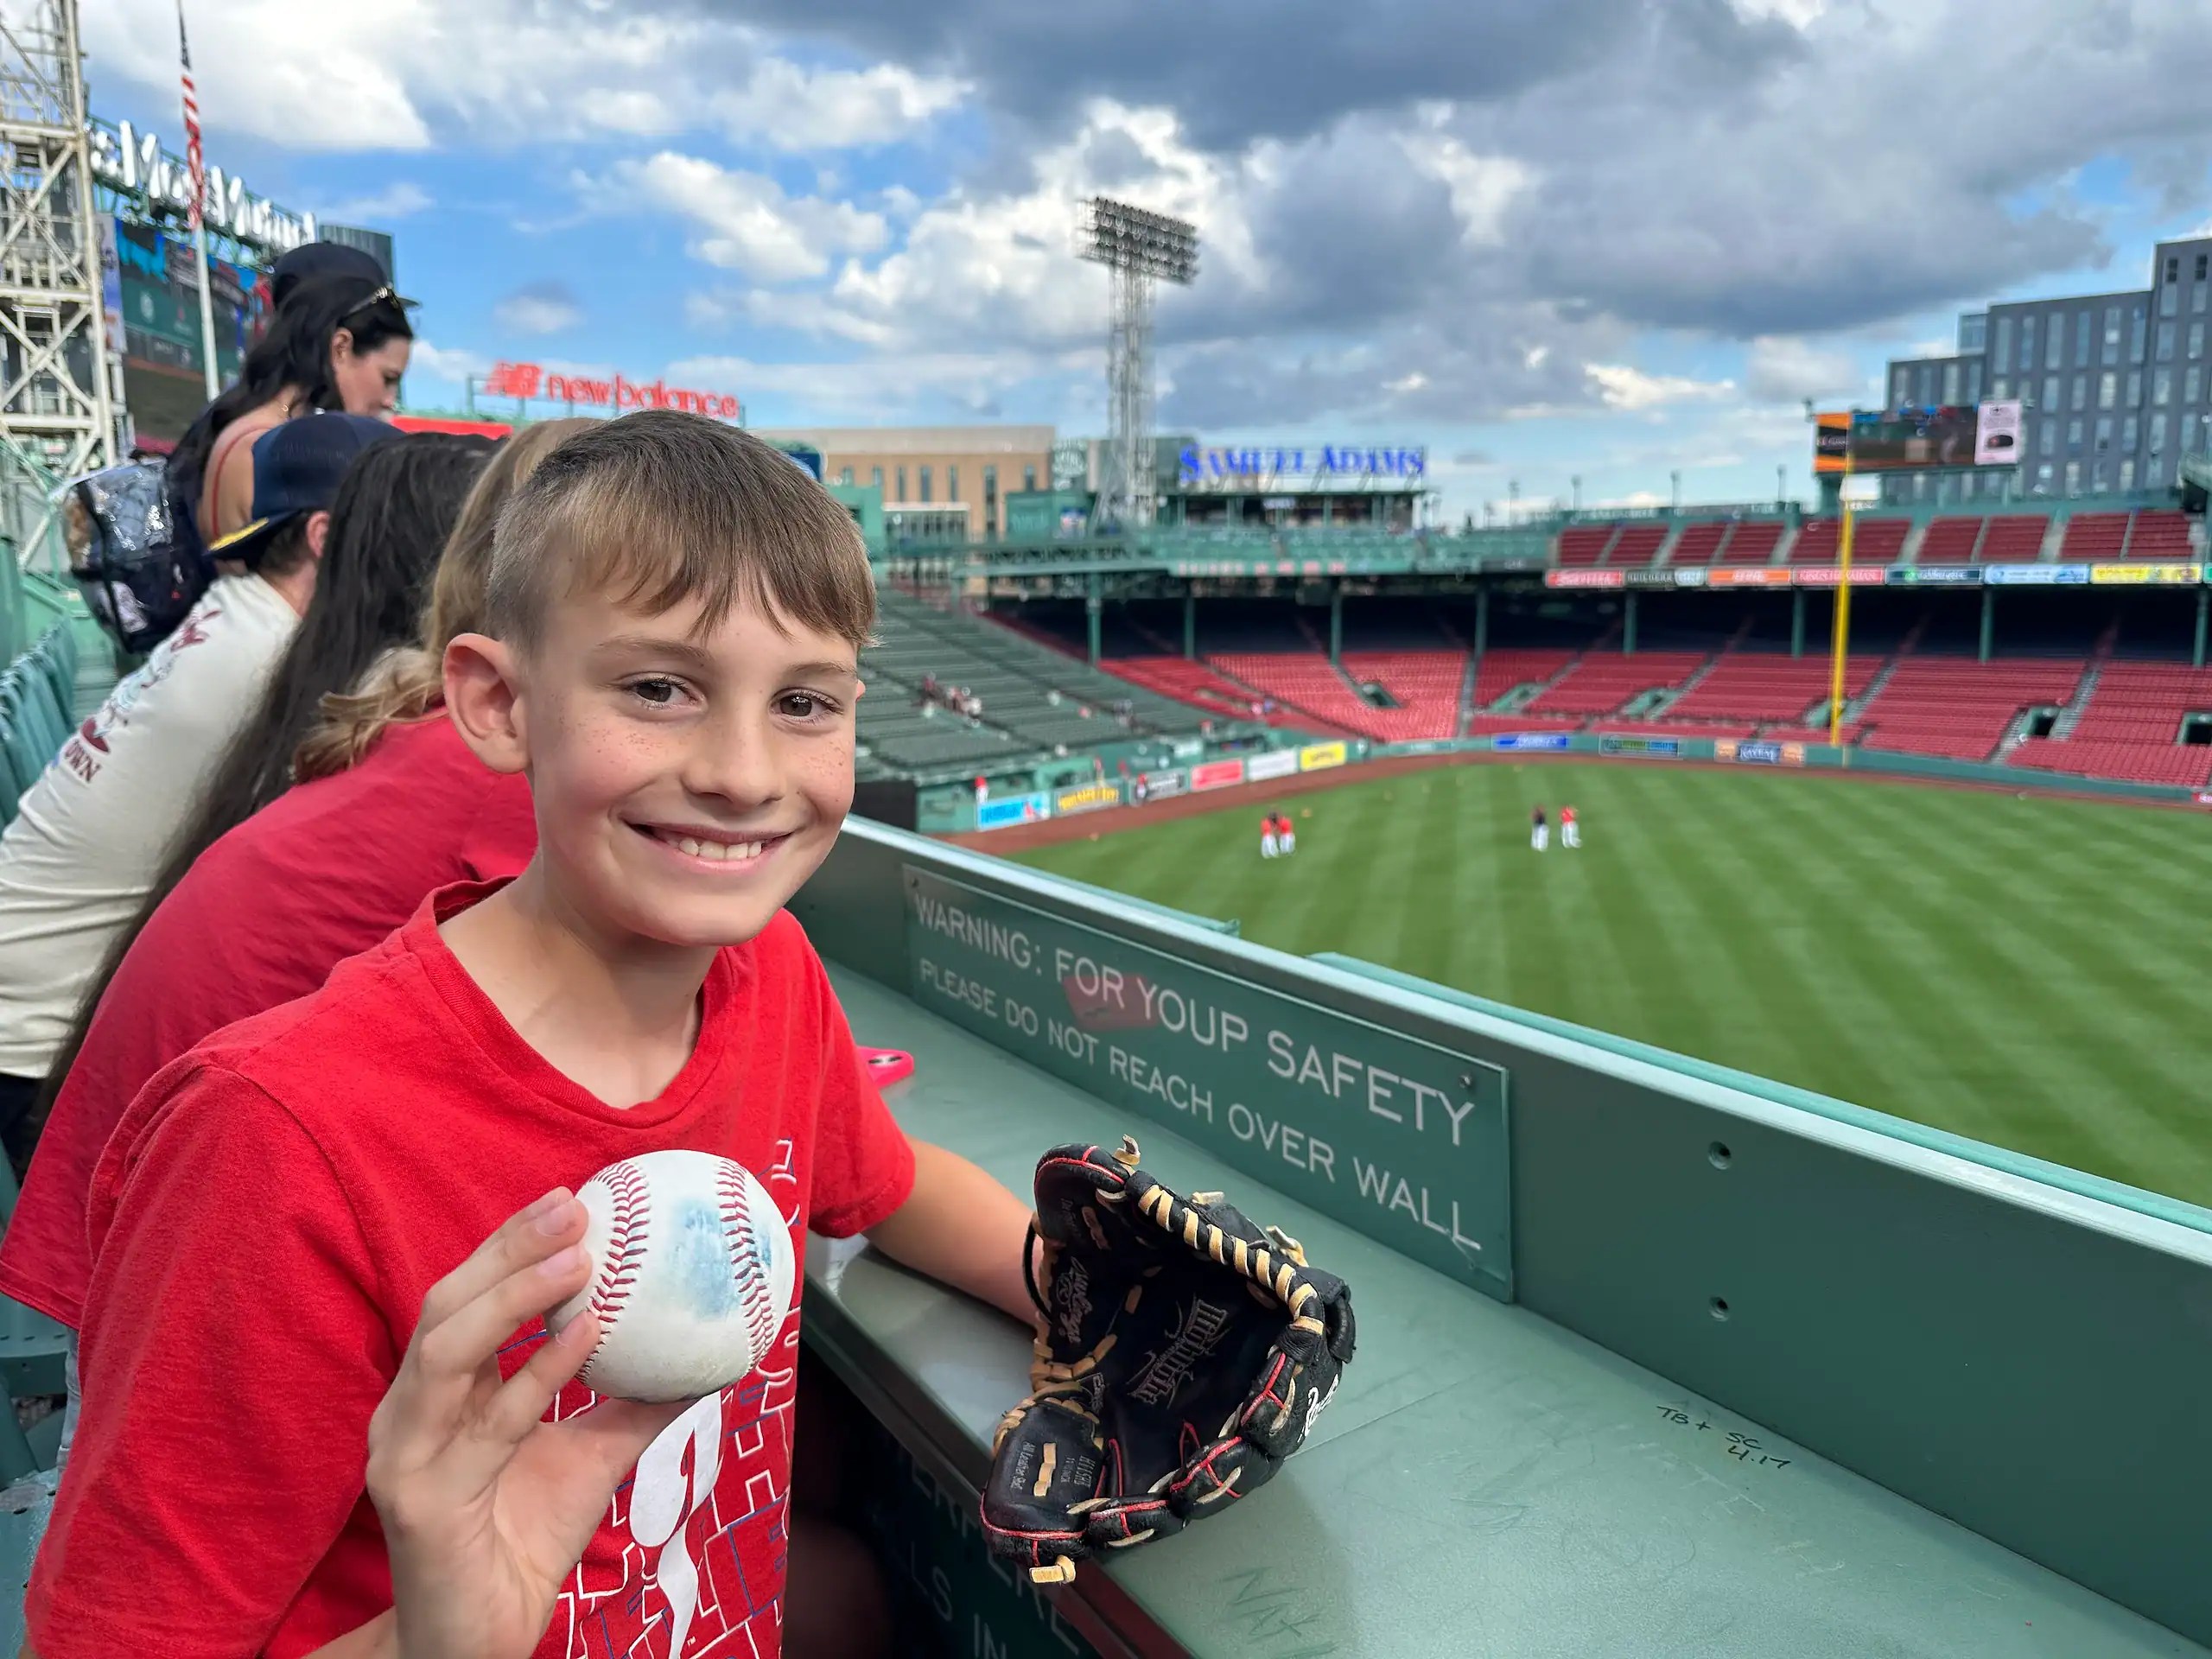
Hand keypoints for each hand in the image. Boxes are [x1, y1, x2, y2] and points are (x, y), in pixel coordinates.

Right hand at [366, 1190, 692, 1658]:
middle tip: (573, 1208)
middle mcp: (410, 1412)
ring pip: (447, 1351)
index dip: (510, 1244)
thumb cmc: (527, 1538)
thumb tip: (704, 1357)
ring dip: (514, 1297)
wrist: (485, 1634)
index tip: (571, 1199)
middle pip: (447, 1305)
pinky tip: (584, 1337)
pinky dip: (537, 1374)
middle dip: (507, 1249)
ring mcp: (406, 1452)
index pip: (467, 1298)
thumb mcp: (594, 1455)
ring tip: (578, 1258)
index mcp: (440, 1392)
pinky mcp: (418, 1497)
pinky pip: (485, 1424)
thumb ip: (635, 1404)